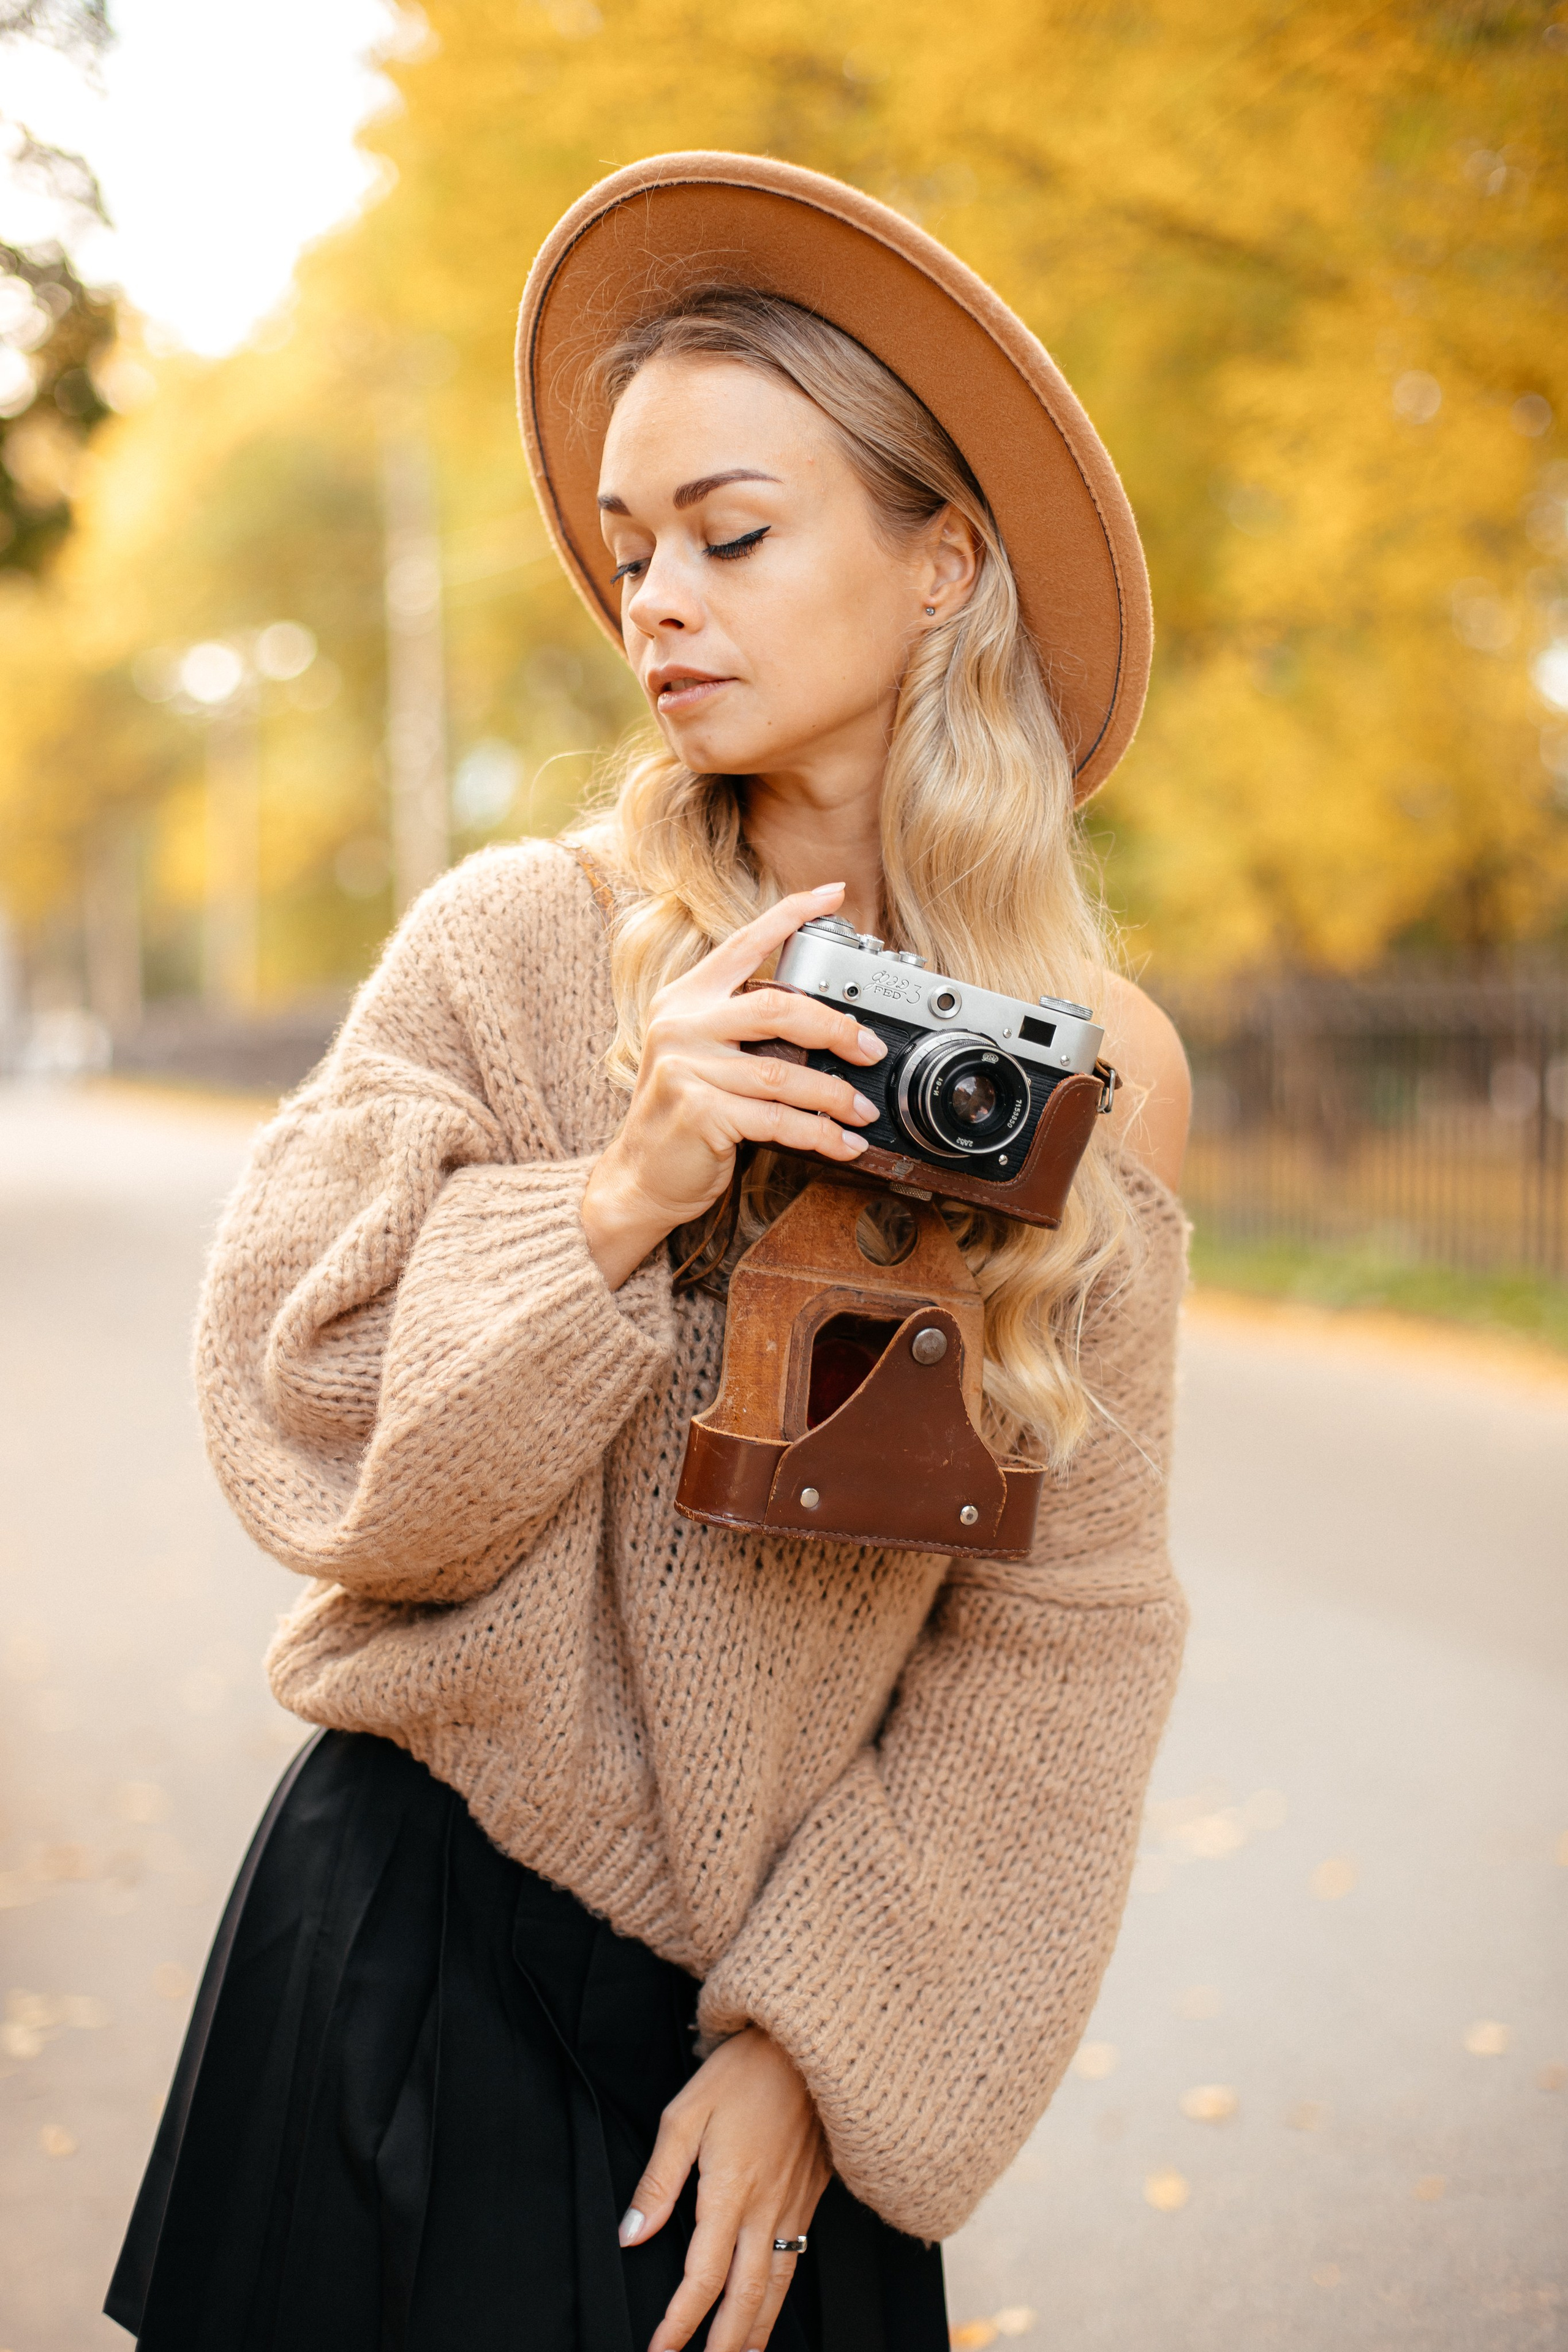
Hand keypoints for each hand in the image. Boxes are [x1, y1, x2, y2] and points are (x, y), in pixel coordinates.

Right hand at [581, 882, 888, 1289]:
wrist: (639, 1178)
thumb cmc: (683, 1118)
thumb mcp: (704, 1057)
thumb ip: (743, 1030)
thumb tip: (820, 1023)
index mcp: (684, 999)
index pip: (743, 944)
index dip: (790, 916)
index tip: (832, 895)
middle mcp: (681, 1025)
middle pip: (776, 1007)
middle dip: (836, 1028)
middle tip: (870, 1048)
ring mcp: (686, 1067)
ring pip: (783, 1072)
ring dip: (835, 1094)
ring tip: (861, 1109)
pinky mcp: (698, 1112)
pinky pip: (777, 1119)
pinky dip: (819, 1134)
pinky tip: (842, 1143)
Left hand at [620, 2026, 831, 2351]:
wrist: (809, 2045)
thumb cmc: (743, 2072)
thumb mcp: (685, 2114)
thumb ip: (657, 2181)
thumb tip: (630, 2236)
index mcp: (730, 2192)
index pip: (702, 2278)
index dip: (679, 2323)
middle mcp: (766, 2210)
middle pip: (746, 2299)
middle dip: (724, 2346)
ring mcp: (794, 2206)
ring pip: (777, 2289)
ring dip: (756, 2332)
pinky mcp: (811, 2197)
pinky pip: (797, 2262)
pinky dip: (781, 2298)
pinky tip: (771, 2307)